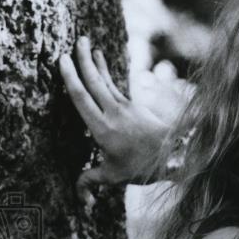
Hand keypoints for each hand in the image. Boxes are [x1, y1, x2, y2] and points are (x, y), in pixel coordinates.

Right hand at [59, 36, 174, 201]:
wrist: (176, 158)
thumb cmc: (143, 168)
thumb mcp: (114, 176)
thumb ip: (91, 181)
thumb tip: (78, 198)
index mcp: (102, 128)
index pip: (81, 97)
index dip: (70, 77)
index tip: (62, 59)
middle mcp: (113, 113)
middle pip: (94, 82)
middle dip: (83, 60)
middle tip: (77, 40)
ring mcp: (126, 108)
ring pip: (107, 81)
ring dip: (97, 64)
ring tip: (89, 46)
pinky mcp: (137, 108)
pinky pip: (118, 87)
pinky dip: (109, 76)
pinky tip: (104, 67)